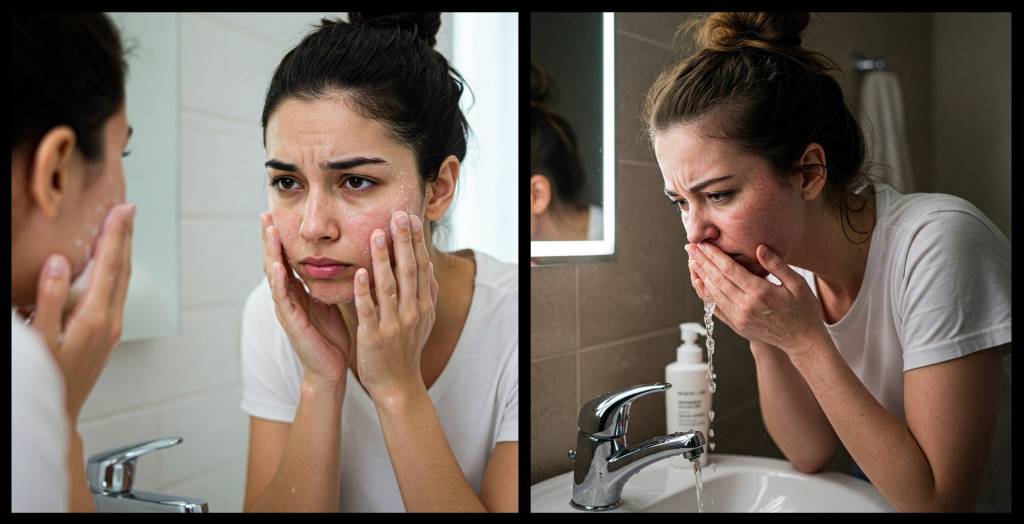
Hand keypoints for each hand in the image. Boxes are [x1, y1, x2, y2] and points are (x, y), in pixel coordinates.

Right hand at [28, 203, 134, 422]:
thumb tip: (60, 263)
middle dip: (126, 237)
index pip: (109, 265)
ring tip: (122, 230)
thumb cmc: (48, 381)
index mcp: (95, 317)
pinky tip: (109, 267)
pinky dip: (116, 272)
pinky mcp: (108, 335)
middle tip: (128, 210)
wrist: (61, 414)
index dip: (116, 234)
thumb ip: (50, 298)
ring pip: (123, 280)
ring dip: (123, 252)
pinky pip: (117, 293)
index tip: (122, 210)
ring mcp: (111, 329)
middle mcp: (110, 321)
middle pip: (123, 268)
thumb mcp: (41, 340)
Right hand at [261, 212, 351, 390]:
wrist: (330, 368)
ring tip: (268, 230)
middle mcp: (289, 296)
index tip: (279, 211)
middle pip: (275, 260)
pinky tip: (278, 266)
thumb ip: (329, 281)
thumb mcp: (330, 300)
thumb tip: (341, 257)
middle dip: (270, 237)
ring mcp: (286, 308)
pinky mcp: (291, 322)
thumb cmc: (331, 336)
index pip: (287, 257)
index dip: (283, 236)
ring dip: (270, 252)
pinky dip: (278, 281)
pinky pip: (283, 298)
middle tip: (266, 212)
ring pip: (274, 274)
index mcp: (299, 290)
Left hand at [352, 211, 437, 403]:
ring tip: (376, 235)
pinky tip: (360, 272)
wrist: (397, 384)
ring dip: (383, 259)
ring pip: (389, 286)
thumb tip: (428, 266)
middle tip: (398, 215)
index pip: (420, 266)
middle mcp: (412, 311)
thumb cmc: (406, 349)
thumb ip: (426, 294)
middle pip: (408, 270)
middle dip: (403, 241)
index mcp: (423, 305)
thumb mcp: (423, 321)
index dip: (416, 242)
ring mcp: (394, 324)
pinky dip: (365, 291)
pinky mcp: (375, 336)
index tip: (411, 218)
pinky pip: (369, 309)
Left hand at [686, 242, 826, 358]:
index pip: (730, 270)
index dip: (714, 255)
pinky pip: (715, 308)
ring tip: (692, 262)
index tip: (703, 244)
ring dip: (700, 276)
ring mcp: (739, 318)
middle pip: (717, 280)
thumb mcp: (797, 284)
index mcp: (760, 293)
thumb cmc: (804, 310)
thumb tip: (759, 248)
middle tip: (691, 248)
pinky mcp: (737, 325)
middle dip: (702, 262)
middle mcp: (745, 306)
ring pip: (713, 293)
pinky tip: (699, 283)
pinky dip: (705, 295)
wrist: (803, 341)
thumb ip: (777, 265)